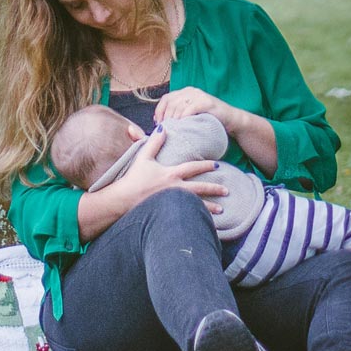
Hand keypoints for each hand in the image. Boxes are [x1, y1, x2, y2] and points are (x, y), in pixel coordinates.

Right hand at [94, 131, 227, 213]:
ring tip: (222, 210)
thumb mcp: (143, 157)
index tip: (217, 165)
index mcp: (171, 174)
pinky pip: (188, 216)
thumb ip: (154, 142)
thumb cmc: (133, 179)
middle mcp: (175, 189)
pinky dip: (198, 219)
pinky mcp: (168, 214)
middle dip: (215, 189)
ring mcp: (173, 203)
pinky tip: (206, 222)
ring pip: (197, 205)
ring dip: (210, 207)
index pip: (193, 168)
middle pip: (200, 188)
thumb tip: (163, 128)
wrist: (123, 199)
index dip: (205, 165)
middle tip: (227, 190)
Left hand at [153, 87, 239, 129]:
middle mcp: (191, 91)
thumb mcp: (191, 116)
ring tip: (172, 128)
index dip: (159, 111)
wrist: (232, 121)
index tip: (157, 123)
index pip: (166, 98)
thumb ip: (178, 115)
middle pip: (170, 102)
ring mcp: (199, 95)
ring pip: (179, 105)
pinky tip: (182, 124)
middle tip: (165, 129)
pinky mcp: (207, 102)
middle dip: (165, 116)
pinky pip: (191, 108)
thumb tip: (159, 123)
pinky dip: (184, 116)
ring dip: (173, 118)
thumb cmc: (210, 121)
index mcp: (186, 92)